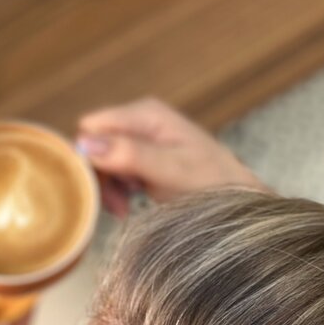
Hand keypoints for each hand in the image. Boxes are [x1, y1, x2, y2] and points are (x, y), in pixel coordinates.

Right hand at [76, 97, 268, 216]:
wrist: (238, 202)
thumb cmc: (212, 183)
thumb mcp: (171, 170)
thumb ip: (130, 154)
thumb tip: (85, 144)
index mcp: (145, 115)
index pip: (92, 126)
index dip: (87, 156)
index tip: (100, 186)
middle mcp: (139, 123)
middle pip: (94, 145)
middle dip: (98, 176)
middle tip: (117, 205)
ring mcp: (140, 142)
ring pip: (100, 163)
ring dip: (107, 188)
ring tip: (125, 209)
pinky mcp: (142, 162)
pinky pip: (114, 174)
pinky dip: (116, 193)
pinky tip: (128, 206)